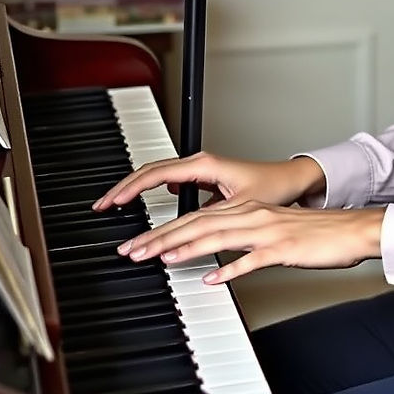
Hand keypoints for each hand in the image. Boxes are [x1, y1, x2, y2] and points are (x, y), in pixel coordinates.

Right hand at [92, 152, 324, 211]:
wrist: (291, 180)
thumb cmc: (271, 188)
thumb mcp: (238, 208)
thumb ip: (209, 218)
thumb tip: (180, 230)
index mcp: (203, 165)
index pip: (155, 173)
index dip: (129, 189)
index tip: (110, 203)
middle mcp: (200, 163)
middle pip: (150, 171)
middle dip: (124, 189)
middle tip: (102, 207)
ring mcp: (201, 168)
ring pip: (159, 175)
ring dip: (136, 189)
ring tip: (118, 205)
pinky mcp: (205, 177)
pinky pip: (171, 179)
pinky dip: (153, 189)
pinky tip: (149, 202)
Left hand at [116, 200, 385, 283]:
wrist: (350, 229)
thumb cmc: (313, 233)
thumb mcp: (270, 230)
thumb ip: (241, 238)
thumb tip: (212, 254)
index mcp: (248, 209)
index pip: (196, 217)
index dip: (164, 229)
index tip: (140, 242)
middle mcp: (252, 215)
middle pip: (198, 224)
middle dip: (161, 237)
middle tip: (133, 250)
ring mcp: (267, 230)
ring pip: (217, 236)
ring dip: (184, 248)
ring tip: (159, 259)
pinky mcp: (283, 247)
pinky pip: (252, 259)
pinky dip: (230, 268)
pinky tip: (212, 279)